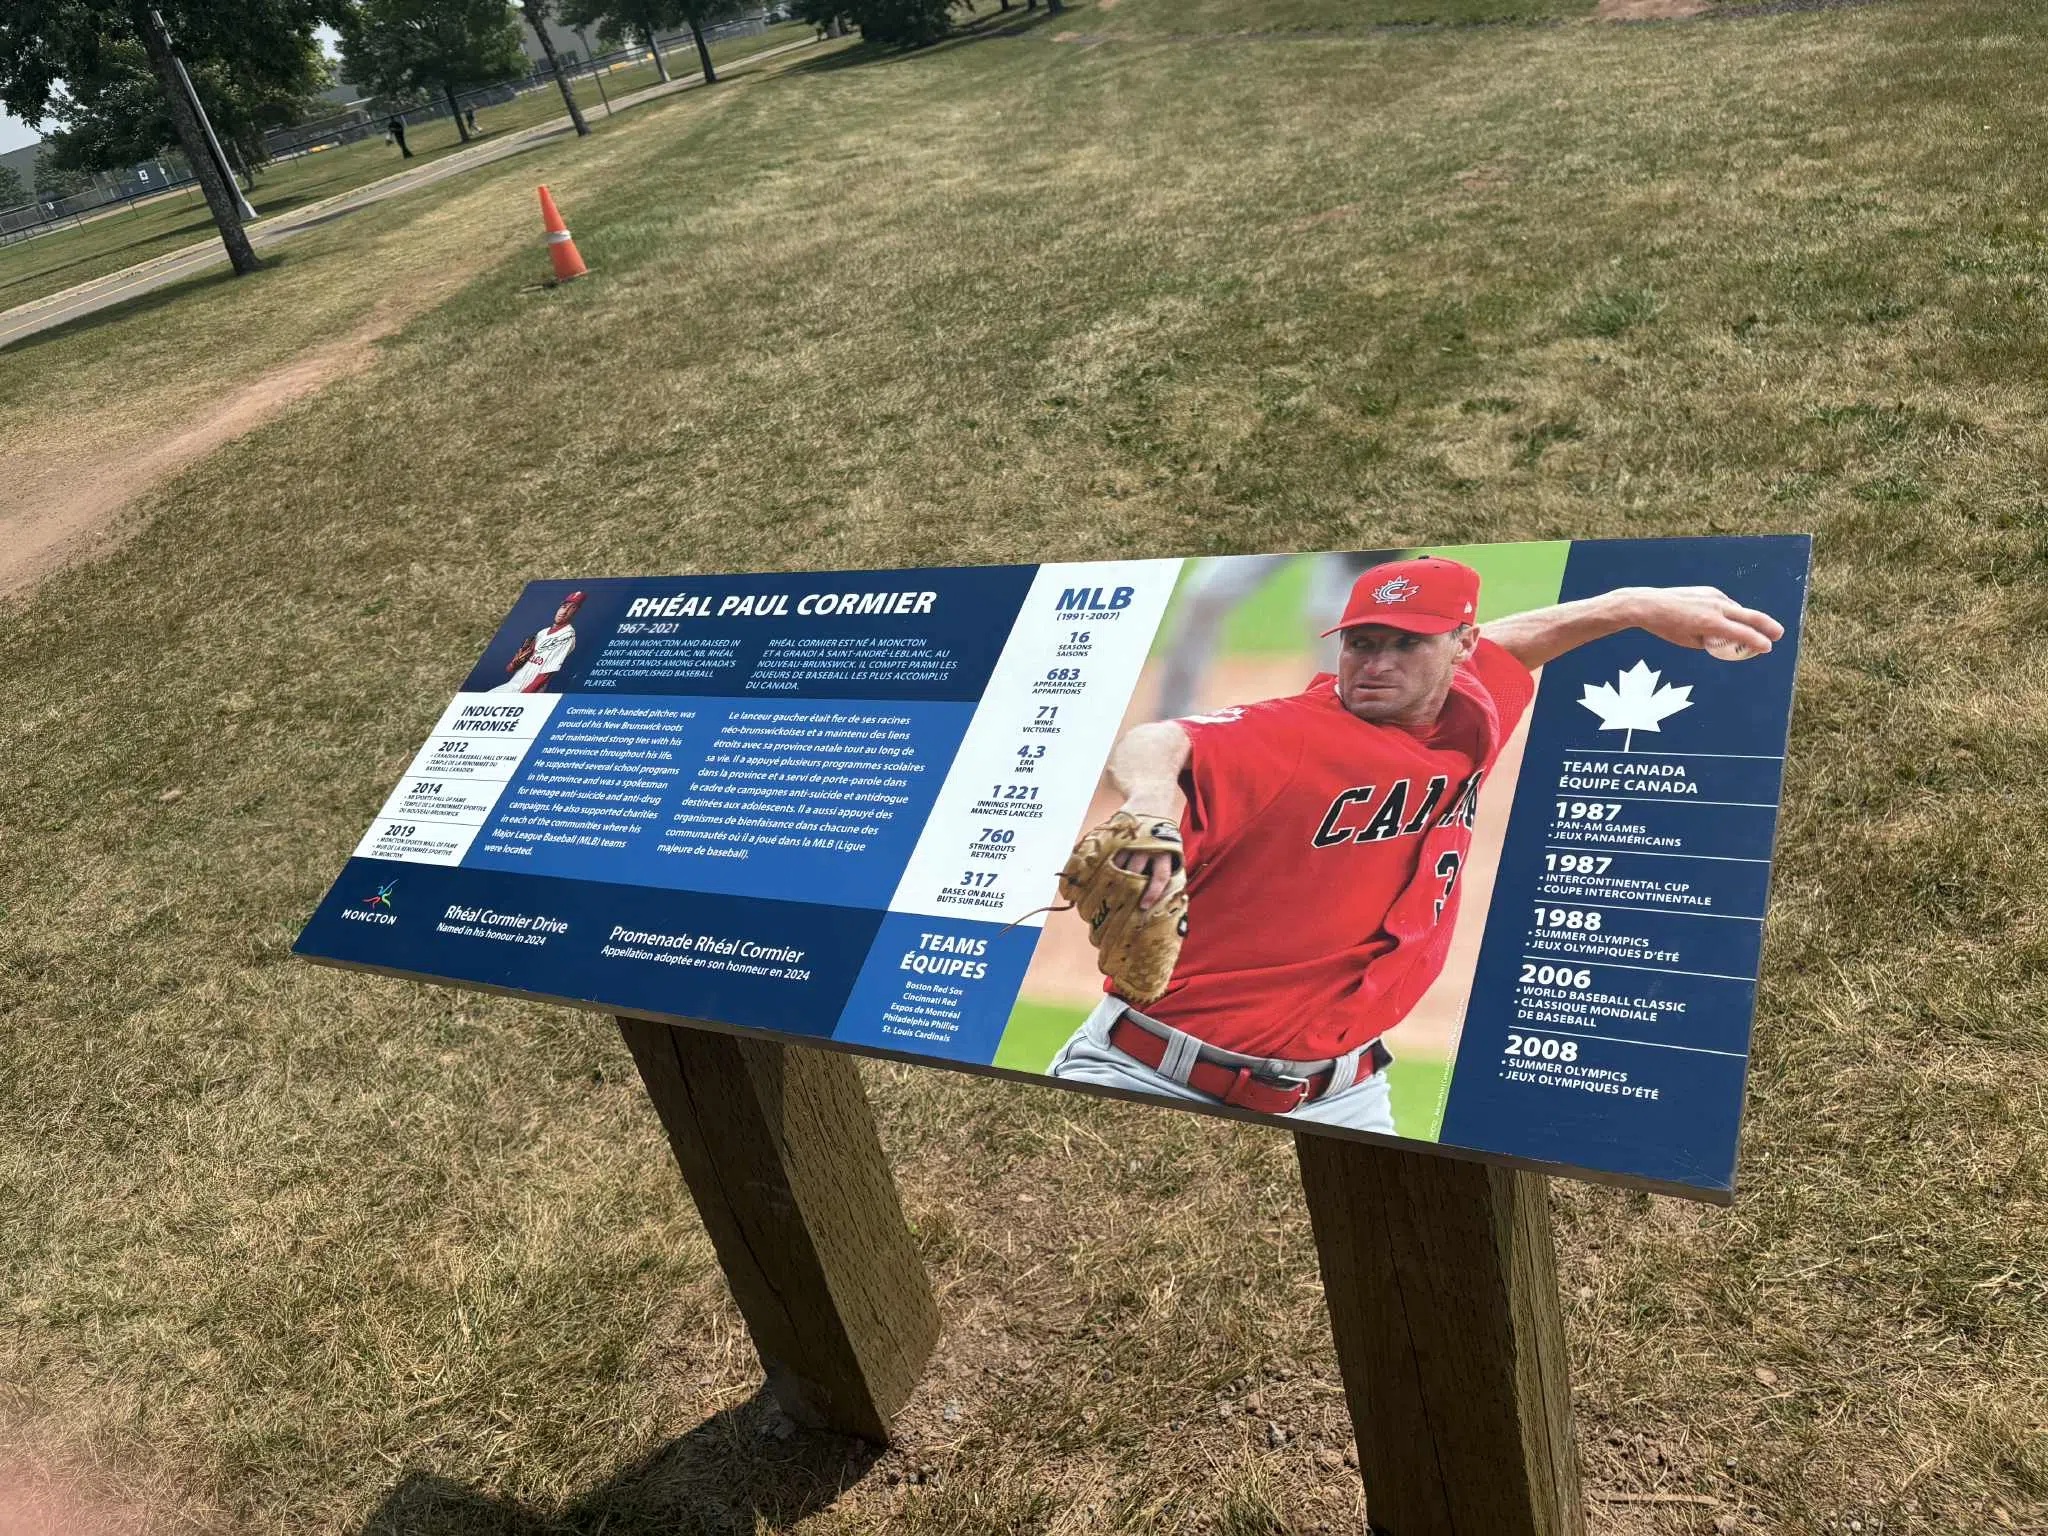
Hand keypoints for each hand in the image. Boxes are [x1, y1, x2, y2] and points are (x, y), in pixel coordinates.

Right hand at [1113, 795, 1182, 908]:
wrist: (1151, 799)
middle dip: (1128, 888)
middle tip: (1119, 902)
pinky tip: (1100, 872)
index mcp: (1166, 851)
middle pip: (1136, 872)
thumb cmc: (1161, 832)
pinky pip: (1110, 852)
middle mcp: (1150, 846)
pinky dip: (1105, 863)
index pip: (1160, 876)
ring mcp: (1133, 839)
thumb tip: (1155, 896)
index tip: (1143, 906)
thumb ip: (1163, 867)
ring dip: (1114, 878)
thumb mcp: (1170, 847)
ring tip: (1107, 889)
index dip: (1152, 893)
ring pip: (1121, 863)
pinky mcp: (1121, 833)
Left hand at [1622, 586, 1782, 656]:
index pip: (1742, 633)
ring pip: (1738, 610)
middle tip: (1779, 635)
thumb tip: (1728, 642)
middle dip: (1767, 626)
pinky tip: (1727, 621)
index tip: (1767, 647)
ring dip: (1747, 621)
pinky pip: (1727, 604)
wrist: (1649, 604)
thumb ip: (1711, 641)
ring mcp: (1714, 596)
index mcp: (1711, 623)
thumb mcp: (1689, 641)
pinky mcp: (1710, 591)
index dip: (1757, 642)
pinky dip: (1731, 614)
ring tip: (1752, 632)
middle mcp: (1716, 607)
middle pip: (1750, 615)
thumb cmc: (1667, 627)